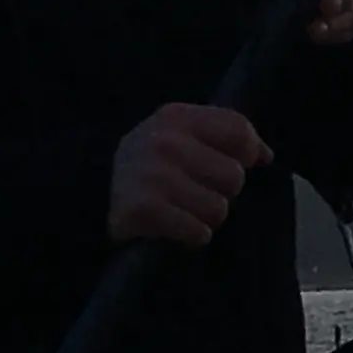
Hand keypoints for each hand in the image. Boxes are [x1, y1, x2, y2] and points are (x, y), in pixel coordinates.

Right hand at [110, 101, 269, 248]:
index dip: (248, 152)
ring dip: (205, 217)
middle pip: (235, 176)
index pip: (239, 131)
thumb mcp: (180, 136)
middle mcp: (165, 142)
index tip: (236, 162)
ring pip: (219, 208)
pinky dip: (191, 235)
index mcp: (177, 117)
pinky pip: (198, 231)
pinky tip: (173, 227)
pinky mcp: (143, 209)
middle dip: (221, 191)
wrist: (87, 192)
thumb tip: (265, 155)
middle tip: (194, 191)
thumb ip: (223, 137)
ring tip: (181, 210)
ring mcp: (152, 175)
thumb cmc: (148, 165)